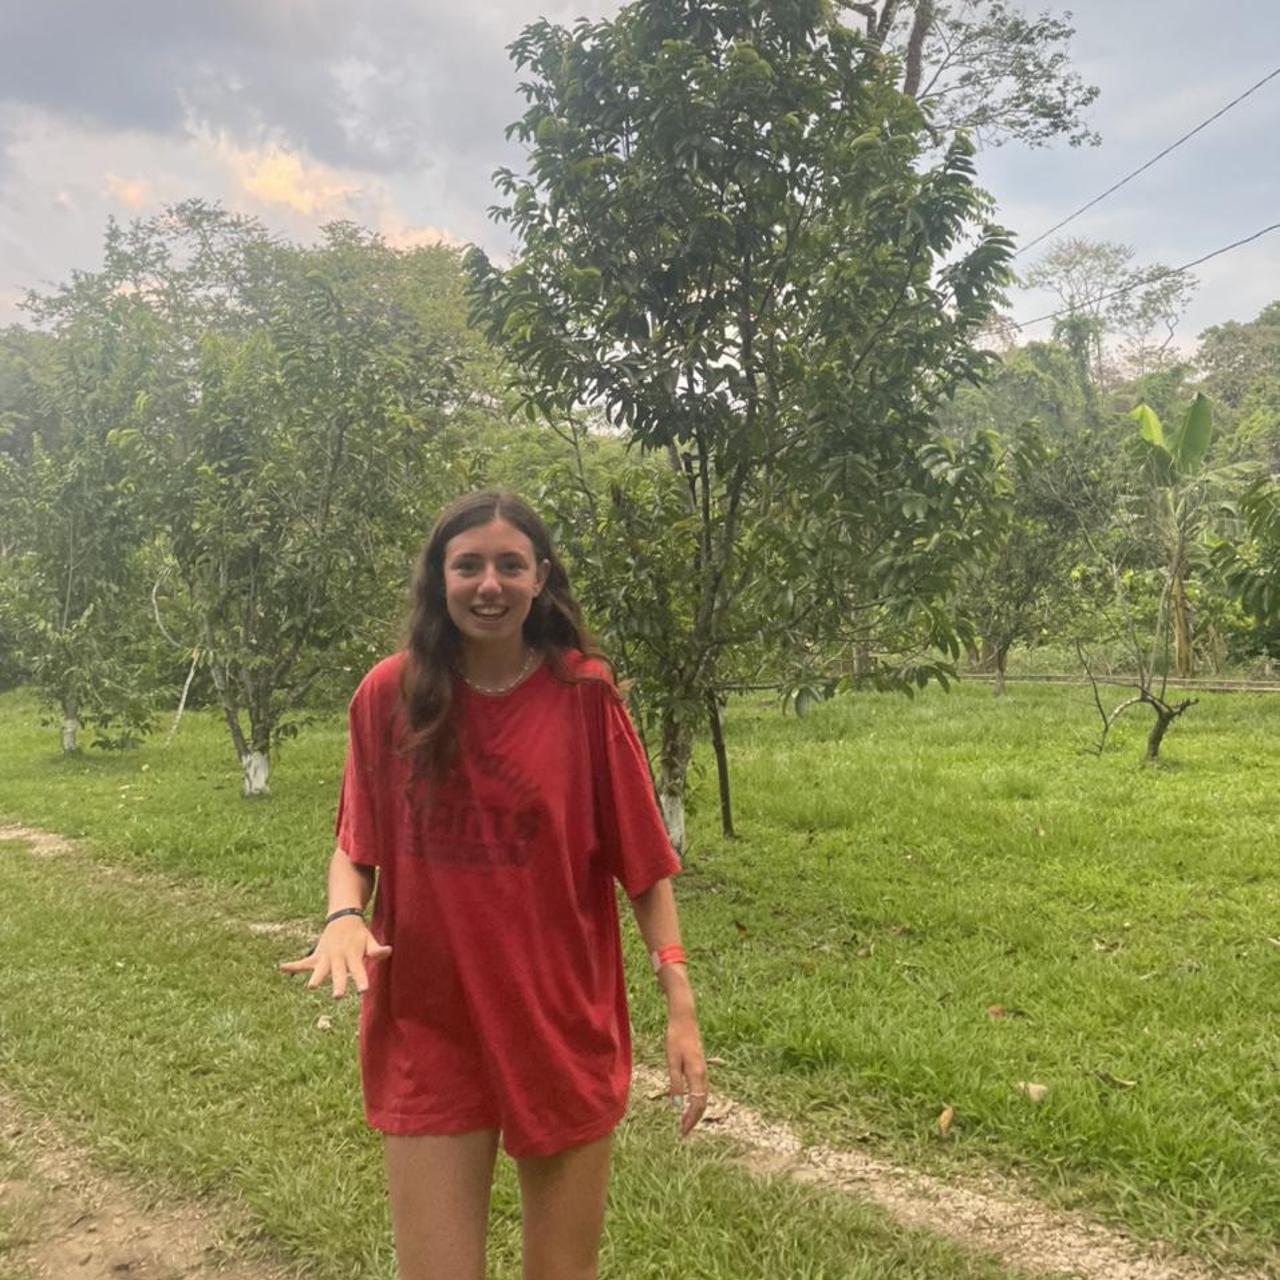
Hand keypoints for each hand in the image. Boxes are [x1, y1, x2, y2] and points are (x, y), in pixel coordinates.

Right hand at [279, 916, 390, 997]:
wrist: (343, 918)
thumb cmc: (359, 934)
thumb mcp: (369, 940)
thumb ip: (377, 949)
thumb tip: (388, 951)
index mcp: (353, 955)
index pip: (358, 970)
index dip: (361, 979)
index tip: (363, 990)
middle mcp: (338, 957)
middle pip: (338, 973)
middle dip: (338, 983)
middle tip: (337, 996)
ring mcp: (326, 957)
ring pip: (320, 969)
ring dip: (316, 977)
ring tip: (310, 986)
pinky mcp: (316, 956)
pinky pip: (303, 962)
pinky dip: (293, 965)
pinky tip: (282, 967)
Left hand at [666, 1011, 707, 1136]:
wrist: (685, 1019)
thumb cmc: (675, 1038)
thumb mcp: (672, 1061)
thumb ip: (675, 1083)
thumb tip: (676, 1104)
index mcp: (696, 1074)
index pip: (696, 1103)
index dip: (690, 1119)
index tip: (683, 1132)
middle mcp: (703, 1074)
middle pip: (702, 1102)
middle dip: (694, 1118)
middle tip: (684, 1131)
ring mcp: (703, 1069)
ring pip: (703, 1096)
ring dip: (696, 1110)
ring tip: (686, 1121)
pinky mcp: (700, 1065)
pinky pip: (702, 1088)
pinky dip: (697, 1100)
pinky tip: (689, 1102)